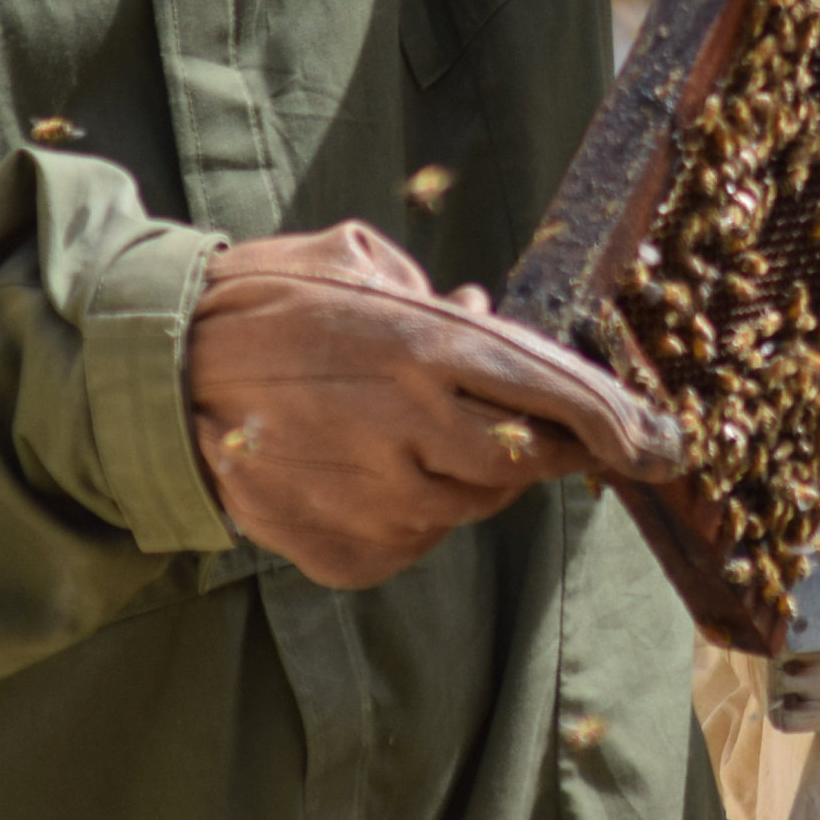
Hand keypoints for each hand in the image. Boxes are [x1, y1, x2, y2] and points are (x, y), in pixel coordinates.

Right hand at [184, 220, 681, 588]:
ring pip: (471, 504)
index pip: (556, 392)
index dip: (619, 422)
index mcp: (425, 346)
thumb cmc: (262, 307)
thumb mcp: (356, 264)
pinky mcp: (350, 554)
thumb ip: (435, 297)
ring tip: (395, 431)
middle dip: (537, 445)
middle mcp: (415, 430)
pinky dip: (404, 509)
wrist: (156, 382)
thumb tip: (494, 319)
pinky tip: (354, 468)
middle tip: (504, 421)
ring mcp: (382, 502)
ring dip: (459, 472)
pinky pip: (413, 540)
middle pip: (527, 460)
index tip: (663, 445)